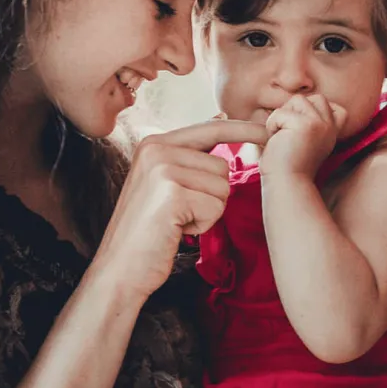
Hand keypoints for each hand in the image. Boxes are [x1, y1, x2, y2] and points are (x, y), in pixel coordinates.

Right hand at [92, 118, 269, 300]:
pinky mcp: (172, 192)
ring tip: (175, 221)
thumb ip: (189, 156)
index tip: (267, 129)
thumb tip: (221, 119)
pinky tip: (176, 230)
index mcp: (154, 143)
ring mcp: (163, 168)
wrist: (119, 268)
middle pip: (222, 166)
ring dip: (207, 212)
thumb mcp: (163, 183)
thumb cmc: (147, 232)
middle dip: (211, 196)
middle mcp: (156, 148)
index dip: (243, 130)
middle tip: (179, 213)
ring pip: (222, 187)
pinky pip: (216, 206)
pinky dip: (202, 225)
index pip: (210, 128)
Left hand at [259, 93, 347, 178]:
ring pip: (296, 100)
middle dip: (296, 111)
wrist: (286, 184)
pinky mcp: (305, 125)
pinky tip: (276, 142)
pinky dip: (272, 126)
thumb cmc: (287, 166)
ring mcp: (320, 124)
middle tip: (288, 135)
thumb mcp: (304, 141)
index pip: (333, 106)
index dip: (315, 110)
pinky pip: (280, 113)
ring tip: (282, 138)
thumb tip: (295, 100)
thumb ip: (307, 122)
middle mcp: (329, 127)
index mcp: (332, 132)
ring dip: (282, 117)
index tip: (302, 131)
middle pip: (313, 98)